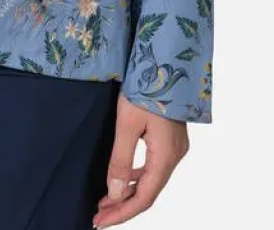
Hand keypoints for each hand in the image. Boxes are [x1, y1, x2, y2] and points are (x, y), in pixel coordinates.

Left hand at [91, 93, 188, 226]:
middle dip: (123, 206)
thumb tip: (114, 194)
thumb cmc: (146, 88)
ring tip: (105, 200)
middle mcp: (175, 156)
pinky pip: (153, 165)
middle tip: (98, 216)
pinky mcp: (170, 138)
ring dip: (129, 191)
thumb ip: (121, 160)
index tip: (100, 222)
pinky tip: (122, 176)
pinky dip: (137, 176)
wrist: (166, 60)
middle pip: (148, 192)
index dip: (122, 213)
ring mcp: (175, 147)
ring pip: (151, 179)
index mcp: (166, 156)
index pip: (144, 198)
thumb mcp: (127, 123)